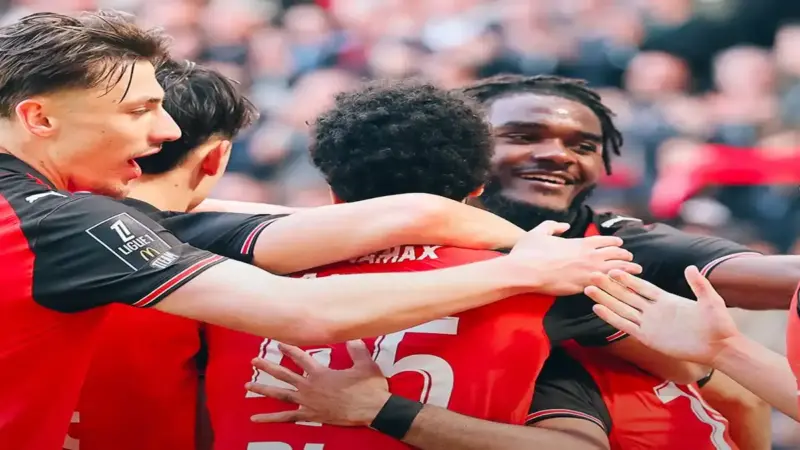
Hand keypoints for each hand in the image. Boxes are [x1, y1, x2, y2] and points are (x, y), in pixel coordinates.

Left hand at [245, 340, 390, 425]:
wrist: (372, 410)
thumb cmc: (368, 388)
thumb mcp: (365, 364)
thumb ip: (356, 349)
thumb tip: (352, 337)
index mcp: (320, 372)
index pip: (300, 357)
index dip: (288, 348)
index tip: (278, 342)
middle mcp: (310, 386)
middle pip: (284, 374)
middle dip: (268, 366)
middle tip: (254, 361)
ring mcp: (307, 401)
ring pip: (280, 394)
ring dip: (263, 389)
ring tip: (249, 384)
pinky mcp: (310, 415)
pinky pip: (286, 417)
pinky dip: (270, 418)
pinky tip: (255, 418)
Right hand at [507, 221, 642, 295]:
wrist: (525, 272)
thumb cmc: (529, 252)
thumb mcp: (539, 231)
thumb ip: (553, 226)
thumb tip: (564, 225)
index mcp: (579, 242)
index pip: (603, 241)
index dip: (614, 242)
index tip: (621, 243)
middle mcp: (588, 256)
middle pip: (614, 255)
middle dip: (624, 256)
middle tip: (631, 258)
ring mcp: (587, 272)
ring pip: (614, 270)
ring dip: (627, 270)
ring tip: (636, 271)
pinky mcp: (583, 287)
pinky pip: (605, 285)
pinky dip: (616, 284)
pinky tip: (623, 286)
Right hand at [584, 266, 740, 364]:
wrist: (719, 347)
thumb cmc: (718, 324)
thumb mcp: (711, 300)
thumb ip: (699, 285)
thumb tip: (690, 267)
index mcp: (666, 299)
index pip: (641, 286)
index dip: (627, 278)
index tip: (612, 269)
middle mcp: (653, 310)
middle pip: (626, 295)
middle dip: (609, 286)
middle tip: (593, 275)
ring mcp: (649, 323)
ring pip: (622, 309)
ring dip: (605, 300)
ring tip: (589, 290)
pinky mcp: (647, 337)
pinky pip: (625, 325)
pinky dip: (611, 317)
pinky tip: (598, 309)